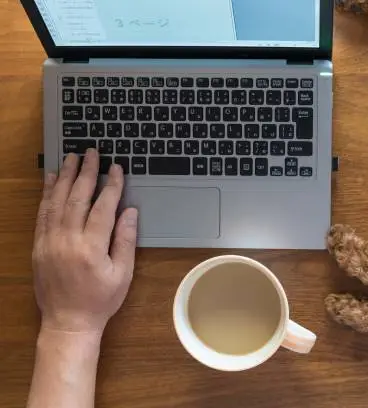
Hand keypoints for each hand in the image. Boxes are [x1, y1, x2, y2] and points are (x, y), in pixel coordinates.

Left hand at [32, 149, 137, 334]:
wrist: (68, 321)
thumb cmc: (100, 300)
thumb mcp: (122, 274)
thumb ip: (125, 240)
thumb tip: (129, 212)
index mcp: (91, 247)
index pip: (103, 207)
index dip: (111, 186)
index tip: (116, 168)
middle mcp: (67, 240)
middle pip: (77, 197)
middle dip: (86, 172)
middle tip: (91, 153)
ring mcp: (49, 241)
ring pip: (56, 201)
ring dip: (64, 177)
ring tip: (71, 158)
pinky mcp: (38, 245)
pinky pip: (42, 213)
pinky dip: (46, 194)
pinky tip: (50, 179)